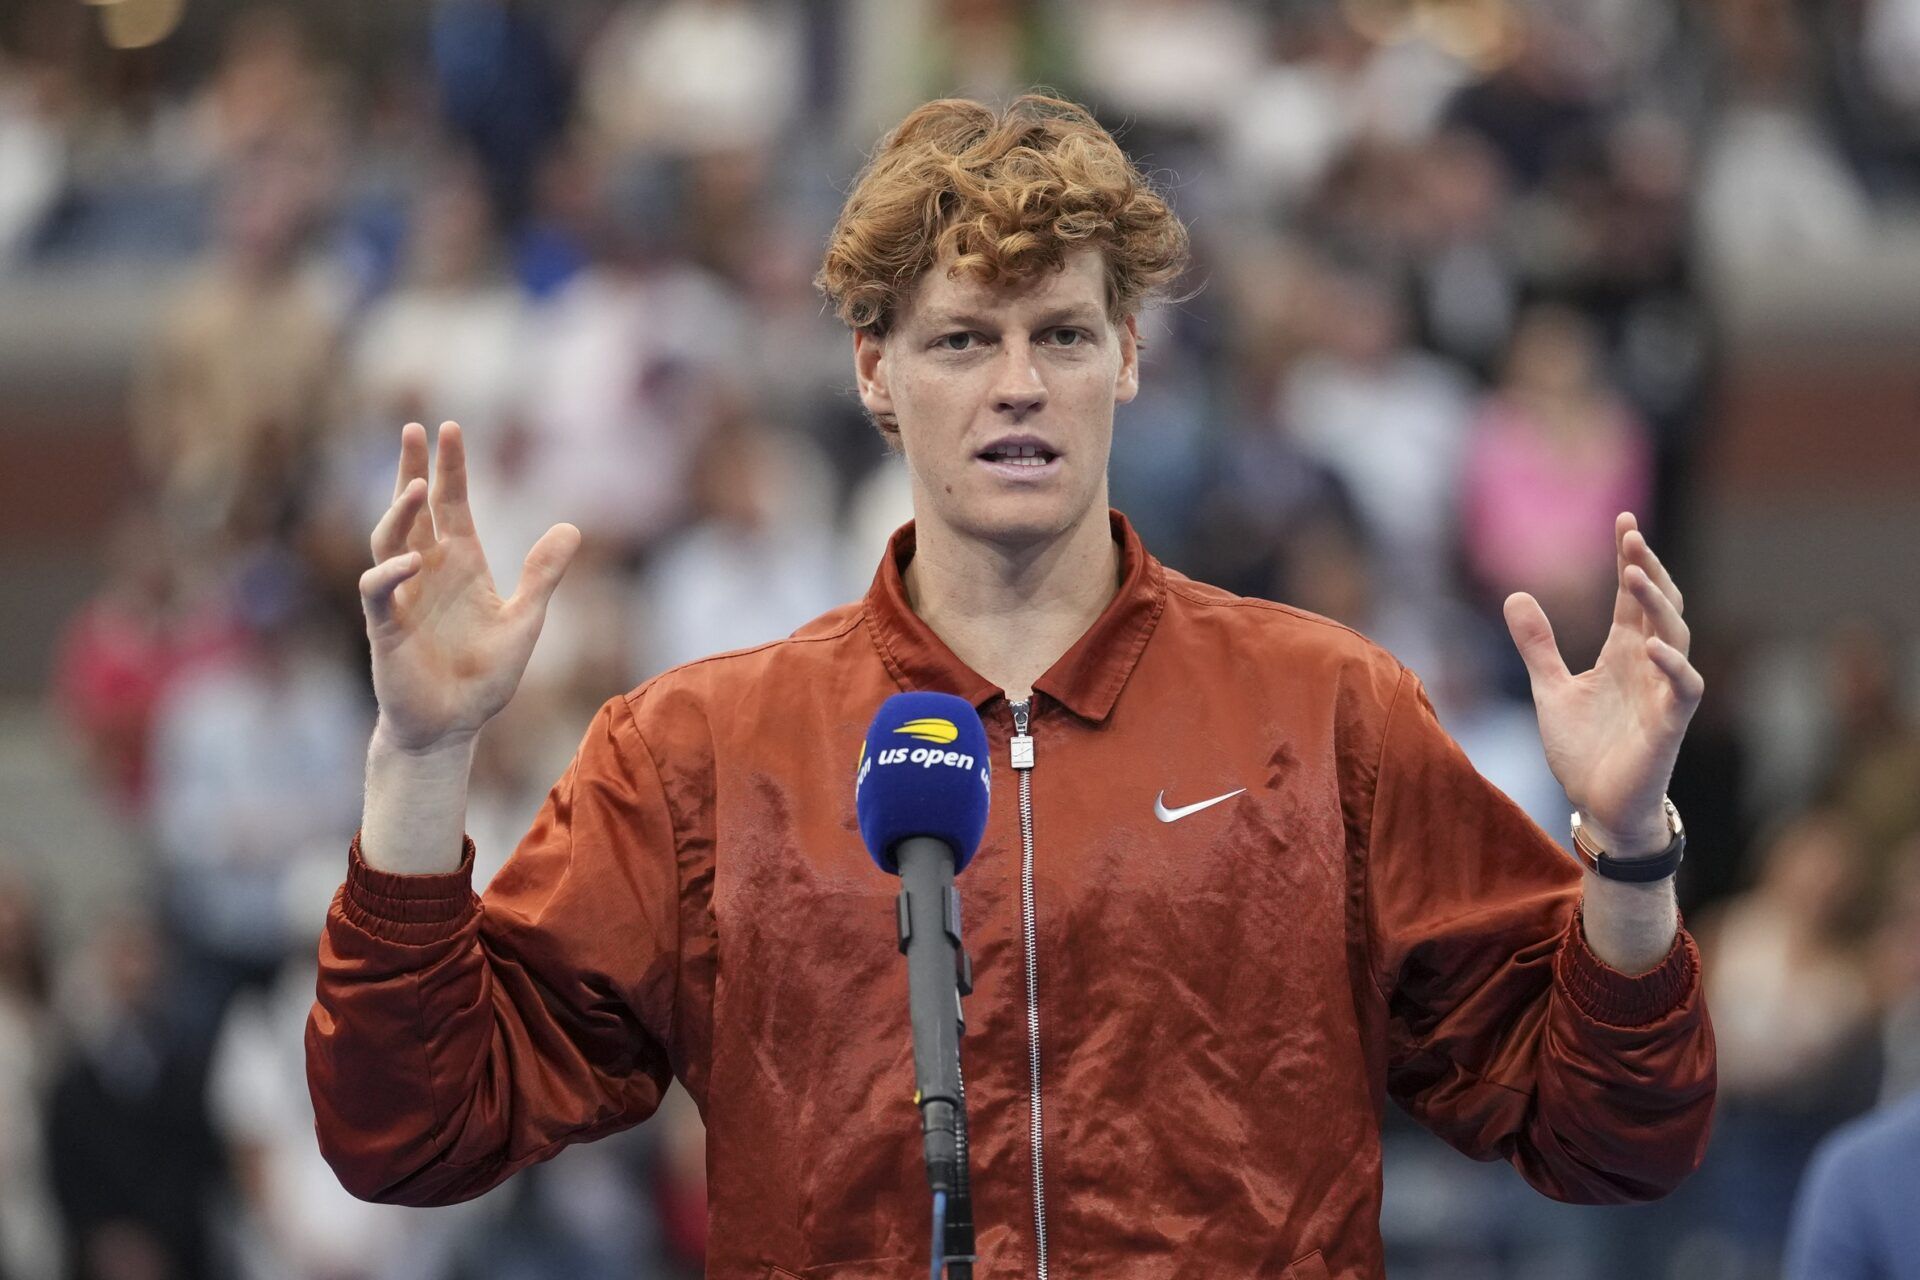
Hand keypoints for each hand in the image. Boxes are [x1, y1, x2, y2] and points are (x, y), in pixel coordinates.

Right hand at [360, 421, 580, 753]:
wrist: (452, 728)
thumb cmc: (483, 677)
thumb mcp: (525, 621)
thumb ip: (543, 576)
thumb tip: (571, 527)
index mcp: (461, 566)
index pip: (452, 505)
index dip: (450, 468)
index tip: (450, 428)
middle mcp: (427, 573)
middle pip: (413, 510)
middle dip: (412, 469)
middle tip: (414, 427)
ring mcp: (402, 598)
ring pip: (389, 541)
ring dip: (399, 513)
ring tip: (417, 486)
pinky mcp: (386, 628)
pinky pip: (379, 591)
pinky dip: (391, 574)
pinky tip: (414, 560)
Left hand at [1502, 513, 1703, 853]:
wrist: (1600, 808)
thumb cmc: (1585, 750)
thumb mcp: (1550, 690)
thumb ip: (1537, 645)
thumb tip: (1516, 594)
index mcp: (1622, 653)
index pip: (1631, 597)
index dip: (1629, 559)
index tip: (1623, 519)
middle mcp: (1648, 665)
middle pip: (1658, 604)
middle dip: (1647, 568)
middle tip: (1630, 534)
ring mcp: (1663, 692)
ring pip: (1675, 635)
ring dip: (1656, 602)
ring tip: (1633, 572)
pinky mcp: (1670, 725)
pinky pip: (1684, 688)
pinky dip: (1673, 665)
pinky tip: (1652, 645)